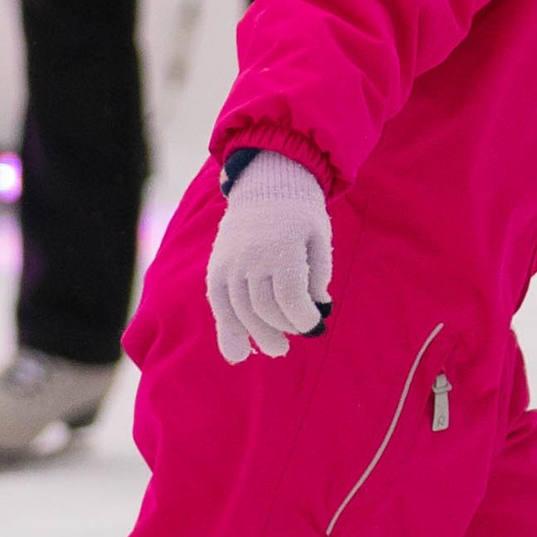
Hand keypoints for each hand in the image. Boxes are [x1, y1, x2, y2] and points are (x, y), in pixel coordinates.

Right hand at [207, 152, 333, 363]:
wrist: (265, 183)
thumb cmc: (300, 213)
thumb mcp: (319, 237)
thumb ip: (319, 274)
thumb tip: (319, 310)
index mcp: (282, 247)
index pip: (291, 297)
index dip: (304, 318)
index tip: (315, 325)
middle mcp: (252, 256)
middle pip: (264, 308)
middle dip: (283, 330)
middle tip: (296, 340)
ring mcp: (230, 262)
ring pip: (240, 310)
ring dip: (258, 335)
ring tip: (276, 349)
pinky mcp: (217, 267)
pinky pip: (219, 304)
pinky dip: (227, 331)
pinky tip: (238, 353)